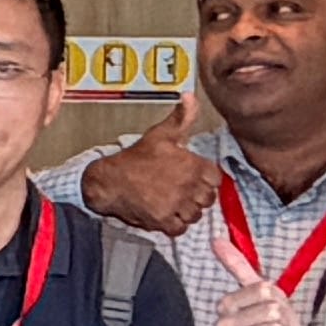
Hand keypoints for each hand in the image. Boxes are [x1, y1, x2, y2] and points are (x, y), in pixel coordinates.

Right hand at [89, 94, 221, 238]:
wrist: (109, 181)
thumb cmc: (135, 158)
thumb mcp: (160, 134)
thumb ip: (182, 118)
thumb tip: (191, 97)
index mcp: (193, 165)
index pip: (216, 178)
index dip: (205, 178)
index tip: (194, 177)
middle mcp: (188, 186)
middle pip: (208, 198)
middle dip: (197, 195)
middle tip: (181, 189)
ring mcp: (177, 205)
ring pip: (195, 215)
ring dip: (187, 210)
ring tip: (173, 201)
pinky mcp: (164, 221)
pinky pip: (181, 228)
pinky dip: (175, 224)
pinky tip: (166, 213)